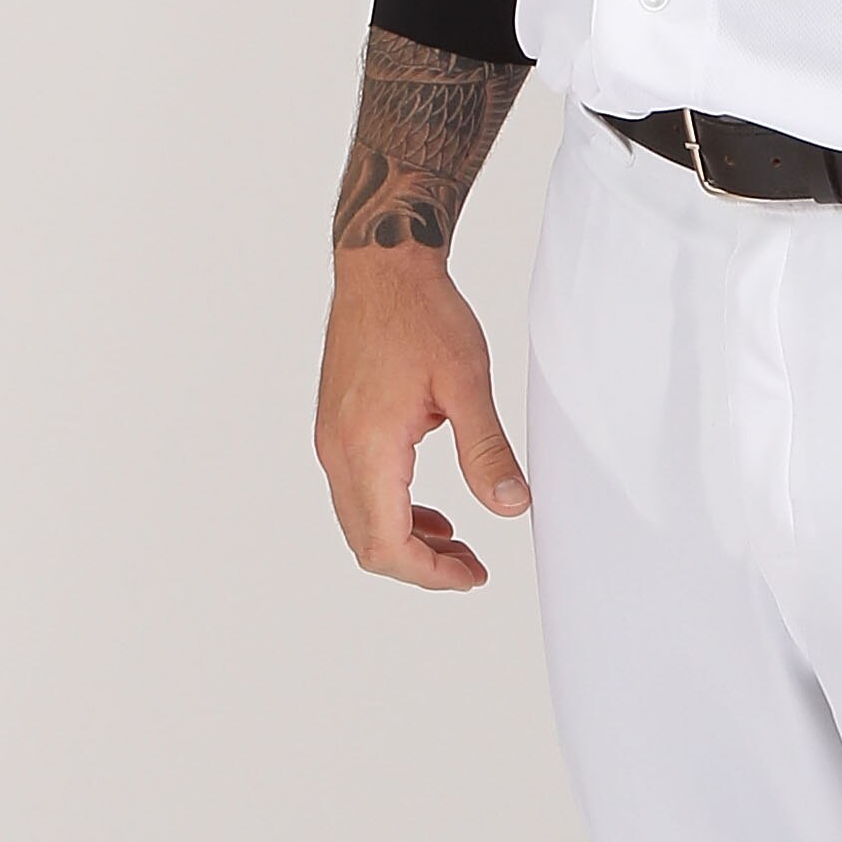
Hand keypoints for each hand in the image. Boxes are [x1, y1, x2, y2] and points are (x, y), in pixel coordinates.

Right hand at [315, 248, 528, 592]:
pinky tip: (431, 511)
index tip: (473, 575)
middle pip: (367, 543)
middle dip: (420, 566)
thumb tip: (510, 507)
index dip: (430, 573)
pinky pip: (357, 492)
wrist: (382, 267)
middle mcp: (337, 450)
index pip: (386, 544)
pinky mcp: (335, 428)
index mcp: (367, 446)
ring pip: (359, 521)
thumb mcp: (467, 382)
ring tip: (457, 544)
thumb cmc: (421, 313)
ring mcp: (330, 440)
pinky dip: (392, 513)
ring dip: (405, 541)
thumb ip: (487, 451)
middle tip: (472, 567)